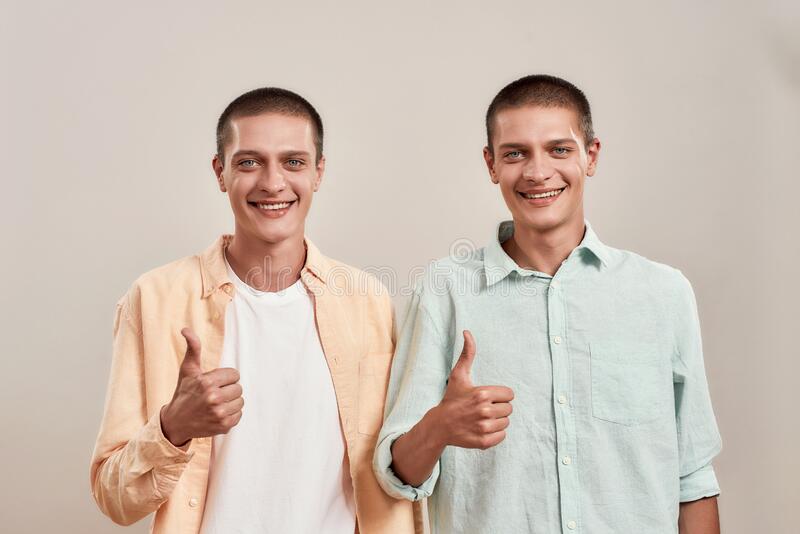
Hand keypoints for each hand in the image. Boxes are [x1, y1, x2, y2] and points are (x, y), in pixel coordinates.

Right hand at [160, 328, 243, 446]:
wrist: (176, 422)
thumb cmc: (184, 392)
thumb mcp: (188, 370)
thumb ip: (193, 348)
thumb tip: (185, 329)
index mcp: (207, 382)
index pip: (235, 374)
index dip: (225, 377)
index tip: (215, 382)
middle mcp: (214, 398)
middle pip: (239, 388)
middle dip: (228, 389)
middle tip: (216, 393)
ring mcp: (219, 413)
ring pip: (241, 401)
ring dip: (232, 402)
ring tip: (218, 403)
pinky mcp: (224, 426)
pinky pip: (239, 415)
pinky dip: (232, 414)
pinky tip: (219, 413)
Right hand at [432, 330, 513, 449]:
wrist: (440, 425)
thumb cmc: (452, 398)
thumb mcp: (459, 375)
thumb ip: (467, 353)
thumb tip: (467, 332)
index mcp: (483, 394)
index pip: (509, 395)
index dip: (500, 395)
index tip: (487, 397)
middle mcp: (485, 411)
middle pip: (509, 409)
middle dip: (498, 408)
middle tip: (483, 408)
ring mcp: (484, 428)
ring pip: (506, 422)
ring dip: (497, 421)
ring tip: (482, 418)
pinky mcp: (484, 442)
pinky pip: (502, 436)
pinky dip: (495, 433)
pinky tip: (482, 428)